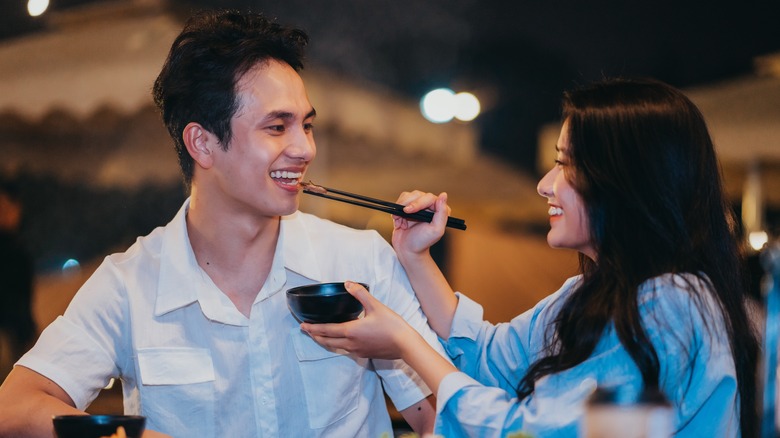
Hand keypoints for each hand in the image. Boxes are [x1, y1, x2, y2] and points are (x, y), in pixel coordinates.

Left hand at [300, 281, 420, 359]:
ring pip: (335, 347)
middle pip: (327, 341)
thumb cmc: (391, 325)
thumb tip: (348, 283)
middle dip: (315, 335)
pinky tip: (341, 340)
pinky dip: (337, 345)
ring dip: (325, 341)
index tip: (302, 326)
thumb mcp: (375, 306)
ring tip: (319, 335)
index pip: (326, 330)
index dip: (313, 328)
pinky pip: (346, 350)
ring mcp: (357, 351)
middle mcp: (351, 344)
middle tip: (306, 330)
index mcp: (351, 331)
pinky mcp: (365, 354)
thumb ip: (360, 294)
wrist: (406, 345)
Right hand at [391, 191, 449, 258]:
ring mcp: (417, 207)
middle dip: (407, 204)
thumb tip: (443, 195)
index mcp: (439, 210)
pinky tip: (398, 221)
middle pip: (417, 194)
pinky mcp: (406, 209)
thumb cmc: (422, 242)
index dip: (418, 202)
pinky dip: (396, 210)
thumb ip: (442, 213)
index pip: (428, 197)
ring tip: (401, 220)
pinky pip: (399, 202)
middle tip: (403, 215)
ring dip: (401, 207)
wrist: (407, 250)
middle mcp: (429, 206)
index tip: (408, 211)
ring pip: (407, 196)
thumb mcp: (436, 230)